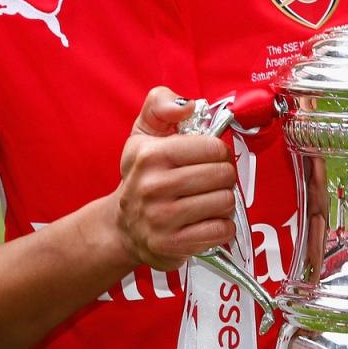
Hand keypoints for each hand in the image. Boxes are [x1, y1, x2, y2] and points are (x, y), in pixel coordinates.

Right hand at [115, 88, 237, 269]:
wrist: (122, 227)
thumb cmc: (141, 176)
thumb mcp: (144, 133)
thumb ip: (161, 104)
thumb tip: (187, 105)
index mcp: (151, 155)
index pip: (213, 148)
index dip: (217, 152)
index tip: (208, 158)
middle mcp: (154, 187)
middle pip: (223, 175)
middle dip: (223, 177)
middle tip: (209, 181)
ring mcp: (162, 218)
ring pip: (225, 201)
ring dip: (223, 202)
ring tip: (207, 201)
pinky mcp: (172, 245)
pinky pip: (220, 230)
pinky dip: (221, 226)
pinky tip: (207, 221)